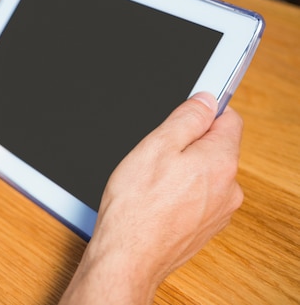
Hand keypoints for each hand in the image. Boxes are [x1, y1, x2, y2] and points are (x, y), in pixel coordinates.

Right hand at [59, 92, 243, 304]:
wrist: (128, 256)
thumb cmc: (136, 205)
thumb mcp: (156, 146)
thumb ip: (187, 118)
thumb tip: (206, 100)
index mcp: (221, 161)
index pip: (229, 119)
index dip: (203, 112)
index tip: (182, 117)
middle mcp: (229, 188)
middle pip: (216, 148)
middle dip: (189, 145)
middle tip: (156, 154)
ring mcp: (220, 212)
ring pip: (205, 174)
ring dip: (184, 171)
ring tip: (153, 182)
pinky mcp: (206, 228)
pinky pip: (198, 198)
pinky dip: (181, 194)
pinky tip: (156, 201)